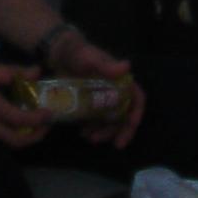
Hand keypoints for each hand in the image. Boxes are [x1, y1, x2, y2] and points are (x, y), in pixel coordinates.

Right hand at [0, 58, 48, 148]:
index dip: (38, 119)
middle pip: (15, 141)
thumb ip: (9, 71)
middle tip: (46, 123)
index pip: (18, 119)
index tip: (50, 112)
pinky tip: (18, 113)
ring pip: (7, 139)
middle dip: (35, 136)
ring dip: (25, 134)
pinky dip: (13, 128)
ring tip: (36, 118)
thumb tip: (35, 72)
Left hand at [45, 31, 146, 147]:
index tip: (131, 125)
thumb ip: (107, 65)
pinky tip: (84, 133)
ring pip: (110, 122)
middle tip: (117, 145)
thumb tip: (127, 66)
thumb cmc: (79, 53)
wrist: (59, 54)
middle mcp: (115, 92)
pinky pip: (96, 122)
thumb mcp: (91, 58)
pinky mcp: (90, 106)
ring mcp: (102, 101)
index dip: (137, 112)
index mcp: (121, 81)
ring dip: (105, 133)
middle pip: (125, 115)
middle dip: (122, 130)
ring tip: (91, 138)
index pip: (137, 98)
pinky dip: (93, 130)